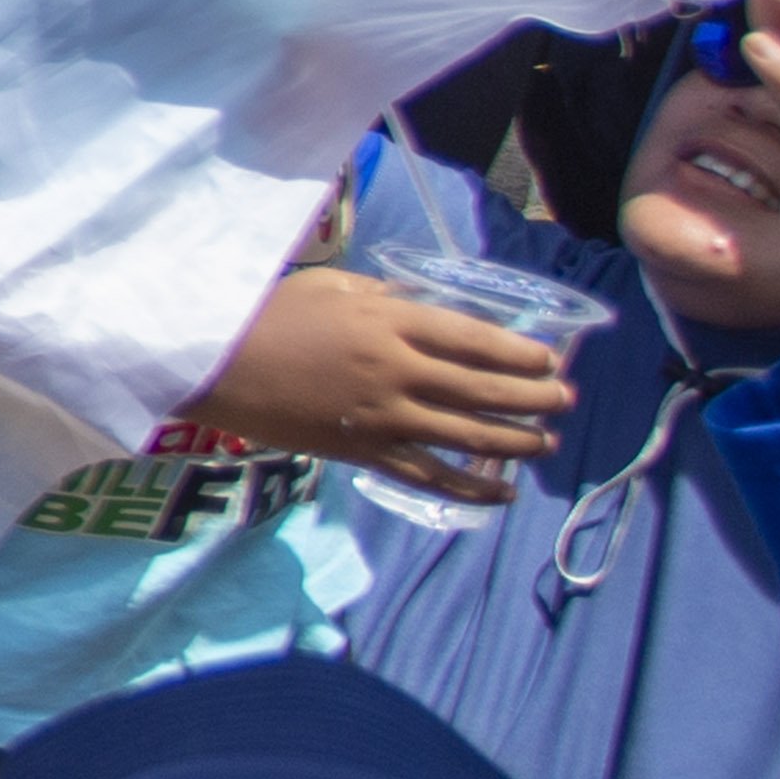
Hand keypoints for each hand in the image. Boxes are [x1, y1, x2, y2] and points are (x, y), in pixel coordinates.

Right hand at [200, 263, 571, 504]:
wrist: (214, 364)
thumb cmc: (267, 315)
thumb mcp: (330, 286)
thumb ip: (383, 294)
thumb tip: (423, 306)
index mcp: (391, 321)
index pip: (475, 338)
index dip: (520, 351)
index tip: (549, 359)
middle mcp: (398, 370)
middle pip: (485, 388)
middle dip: (534, 396)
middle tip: (565, 399)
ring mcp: (383, 416)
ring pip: (468, 434)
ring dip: (517, 439)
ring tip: (547, 442)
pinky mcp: (364, 453)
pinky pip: (429, 476)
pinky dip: (471, 487)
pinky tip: (502, 492)